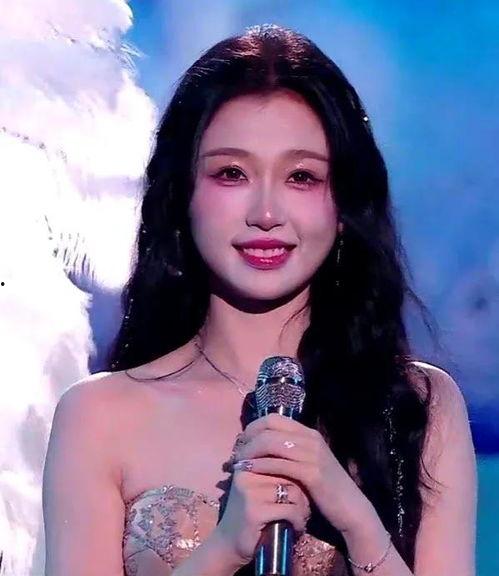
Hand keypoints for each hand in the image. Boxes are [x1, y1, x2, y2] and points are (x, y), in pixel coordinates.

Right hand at [215, 452, 311, 565]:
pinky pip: (290, 510)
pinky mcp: (255, 510)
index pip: (282, 460)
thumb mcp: (260, 488)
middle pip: (290, 474)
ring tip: (300, 518)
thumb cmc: (250, 514)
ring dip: (303, 508)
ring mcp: (250, 491)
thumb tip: (303, 463)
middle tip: (303, 508)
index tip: (299, 492)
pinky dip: (298, 521)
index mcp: (248, 463)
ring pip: (293, 492)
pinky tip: (296, 528)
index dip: (296, 476)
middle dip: (302, 493)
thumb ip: (275, 473)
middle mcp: (247, 473)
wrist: (228, 544)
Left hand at [232, 413, 377, 534]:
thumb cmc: (326, 490)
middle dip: (248, 438)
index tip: (241, 442)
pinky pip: (279, 464)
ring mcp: (312, 454)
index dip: (253, 427)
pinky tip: (248, 471)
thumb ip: (290, 454)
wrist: (351, 509)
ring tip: (238, 463)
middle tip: (236, 452)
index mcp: (308, 434)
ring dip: (250, 452)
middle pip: (269, 427)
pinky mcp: (312, 473)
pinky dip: (260, 466)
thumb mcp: (308, 465)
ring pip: (271, 444)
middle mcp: (310, 439)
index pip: (273, 418)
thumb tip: (264, 448)